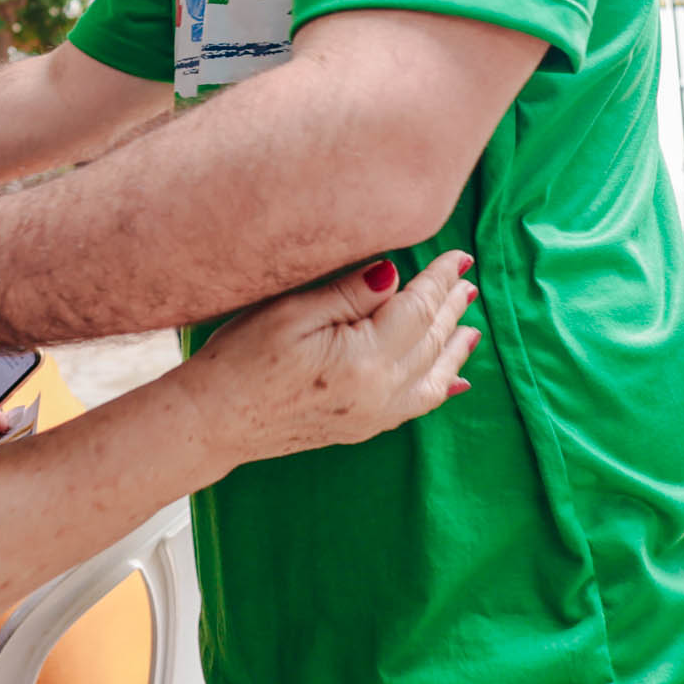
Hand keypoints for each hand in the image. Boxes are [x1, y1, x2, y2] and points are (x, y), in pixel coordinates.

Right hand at [176, 251, 478, 470]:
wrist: (213, 421)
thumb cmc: (240, 359)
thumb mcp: (290, 312)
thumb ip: (349, 293)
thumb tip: (395, 274)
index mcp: (364, 359)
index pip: (417, 309)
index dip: (439, 279)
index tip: (459, 256)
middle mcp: (379, 393)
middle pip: (430, 342)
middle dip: (450, 308)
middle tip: (467, 281)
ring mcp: (373, 416)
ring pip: (432, 377)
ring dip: (452, 347)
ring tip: (470, 326)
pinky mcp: (361, 427)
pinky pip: (415, 406)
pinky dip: (439, 387)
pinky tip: (452, 382)